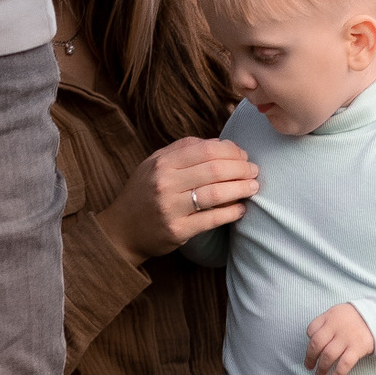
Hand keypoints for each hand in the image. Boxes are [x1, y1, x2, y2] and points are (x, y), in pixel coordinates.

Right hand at [99, 136, 257, 262]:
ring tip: (253, 188)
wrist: (122, 230)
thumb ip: (182, 150)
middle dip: (241, 169)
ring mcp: (171, 208)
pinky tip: (241, 209)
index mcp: (162, 163)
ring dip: (241, 189)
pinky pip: (212, 219)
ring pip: (217, 193)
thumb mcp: (154, 164)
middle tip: (254, 171)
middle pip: (215, 169)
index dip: (231, 151)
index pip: (206, 149)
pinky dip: (232, 212)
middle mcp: (165, 183)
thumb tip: (220, 144)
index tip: (243, 156)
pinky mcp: (178, 230)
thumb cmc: (143, 193)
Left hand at [305, 302, 375, 374]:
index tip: (311, 349)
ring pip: (328, 356)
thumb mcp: (337, 312)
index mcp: (330, 317)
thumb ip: (325, 322)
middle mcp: (336, 328)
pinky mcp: (357, 348)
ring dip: (321, 369)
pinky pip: (344, 364)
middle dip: (310, 358)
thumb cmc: (355, 317)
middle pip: (316, 345)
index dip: (309, 341)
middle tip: (309, 367)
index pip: (311, 330)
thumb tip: (312, 337)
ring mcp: (347, 339)